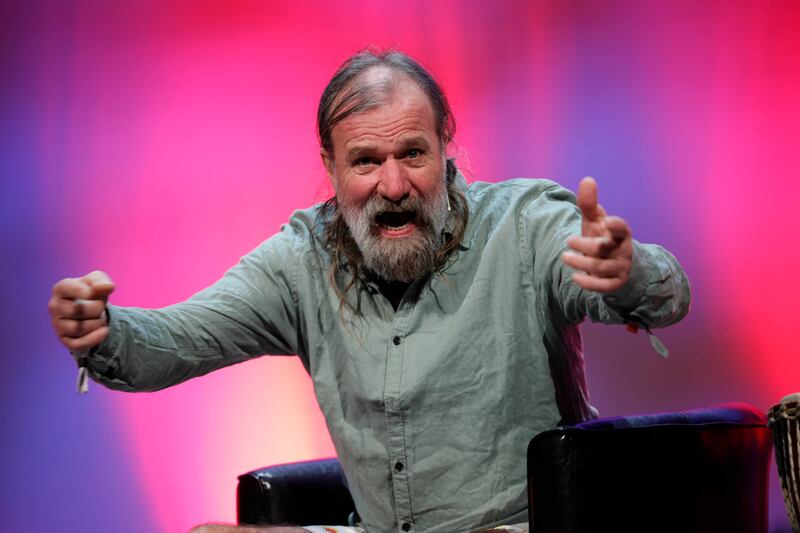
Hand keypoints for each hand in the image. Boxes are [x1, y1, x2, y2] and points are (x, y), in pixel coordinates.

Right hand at [49, 271, 114, 351]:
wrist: (92, 309)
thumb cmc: (92, 292)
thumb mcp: (98, 281)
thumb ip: (102, 281)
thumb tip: (108, 287)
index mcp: (60, 289)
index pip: (67, 288)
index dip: (84, 291)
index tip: (93, 292)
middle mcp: (54, 307)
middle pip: (78, 310)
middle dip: (97, 307)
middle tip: (100, 306)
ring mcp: (57, 324)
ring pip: (79, 328)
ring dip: (97, 323)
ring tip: (100, 317)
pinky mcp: (64, 340)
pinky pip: (77, 344)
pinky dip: (94, 338)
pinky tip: (104, 331)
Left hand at [561, 177, 632, 292]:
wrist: (614, 265)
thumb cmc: (602, 237)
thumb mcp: (595, 221)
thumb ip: (589, 204)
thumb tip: (587, 179)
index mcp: (620, 233)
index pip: (622, 228)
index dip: (616, 225)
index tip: (605, 222)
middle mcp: (623, 250)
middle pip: (602, 248)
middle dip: (583, 245)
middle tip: (568, 241)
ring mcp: (620, 267)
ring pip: (600, 267)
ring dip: (579, 262)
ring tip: (565, 257)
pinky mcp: (616, 283)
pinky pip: (603, 286)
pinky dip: (588, 282)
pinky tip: (574, 277)